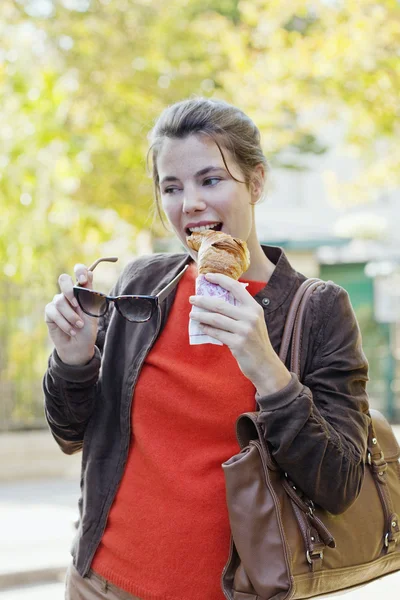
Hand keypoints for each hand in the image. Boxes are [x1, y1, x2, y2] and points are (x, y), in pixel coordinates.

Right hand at [44, 264, 97, 365]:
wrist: (79, 347)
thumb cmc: (87, 329)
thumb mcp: (92, 311)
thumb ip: (89, 293)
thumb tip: (89, 272)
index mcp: (81, 290)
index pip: (79, 271)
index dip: (79, 271)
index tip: (83, 280)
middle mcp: (68, 294)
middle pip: (63, 279)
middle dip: (69, 290)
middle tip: (76, 304)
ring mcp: (58, 302)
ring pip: (60, 301)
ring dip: (71, 316)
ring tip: (79, 326)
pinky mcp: (50, 313)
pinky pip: (53, 312)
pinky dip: (64, 323)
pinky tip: (71, 330)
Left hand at [189, 272, 290, 394]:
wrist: (265, 364)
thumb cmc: (255, 341)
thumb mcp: (253, 321)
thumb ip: (239, 311)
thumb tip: (214, 300)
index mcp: (254, 307)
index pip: (235, 288)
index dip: (220, 279)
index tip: (206, 276)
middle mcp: (250, 317)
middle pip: (220, 304)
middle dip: (203, 300)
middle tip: (192, 298)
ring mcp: (244, 330)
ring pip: (216, 319)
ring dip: (201, 315)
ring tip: (192, 313)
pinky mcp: (238, 343)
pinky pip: (217, 333)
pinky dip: (207, 329)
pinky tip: (201, 326)